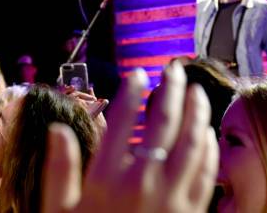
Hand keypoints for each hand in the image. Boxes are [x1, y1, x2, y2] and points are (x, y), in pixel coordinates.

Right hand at [42, 61, 217, 212]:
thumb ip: (59, 172)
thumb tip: (58, 128)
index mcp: (108, 177)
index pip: (124, 120)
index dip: (132, 91)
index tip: (138, 74)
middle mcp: (143, 180)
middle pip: (164, 122)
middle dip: (172, 89)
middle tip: (175, 68)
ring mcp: (172, 196)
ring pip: (193, 141)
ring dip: (198, 111)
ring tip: (197, 91)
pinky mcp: (193, 211)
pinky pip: (207, 172)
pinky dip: (209, 148)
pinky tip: (207, 134)